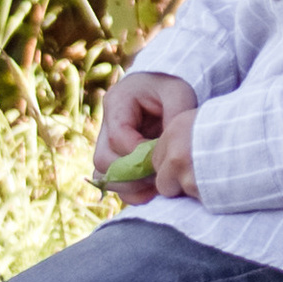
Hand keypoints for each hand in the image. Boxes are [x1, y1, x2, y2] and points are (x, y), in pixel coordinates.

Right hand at [95, 70, 196, 205]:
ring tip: (157, 184)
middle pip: (104, 160)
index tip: (163, 160)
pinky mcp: (112, 159)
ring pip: (103, 175)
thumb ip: (176, 116)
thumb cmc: (170, 90)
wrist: (164, 92)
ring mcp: (105, 144)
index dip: (140, 155)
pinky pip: (110, 183)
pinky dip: (129, 191)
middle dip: (133, 174)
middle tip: (160, 176)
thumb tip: (168, 149)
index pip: (118, 137)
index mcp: (116, 102)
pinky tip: (151, 190)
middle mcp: (104, 125)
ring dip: (130, 186)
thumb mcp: (179, 93)